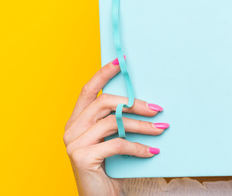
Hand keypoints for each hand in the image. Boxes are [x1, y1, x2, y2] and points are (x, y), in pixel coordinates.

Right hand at [64, 57, 167, 195]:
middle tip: (157, 108)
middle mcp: (71, 130)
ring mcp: (73, 143)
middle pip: (104, 103)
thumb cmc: (107, 169)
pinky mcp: (82, 157)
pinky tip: (152, 151)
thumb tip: (143, 103)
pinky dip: (138, 147)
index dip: (104, 74)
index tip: (122, 62)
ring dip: (142, 126)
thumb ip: (116, 123)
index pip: (88, 90)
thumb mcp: (111, 141)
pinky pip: (117, 144)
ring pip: (113, 122)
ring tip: (161, 129)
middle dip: (134, 103)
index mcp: (75, 121)